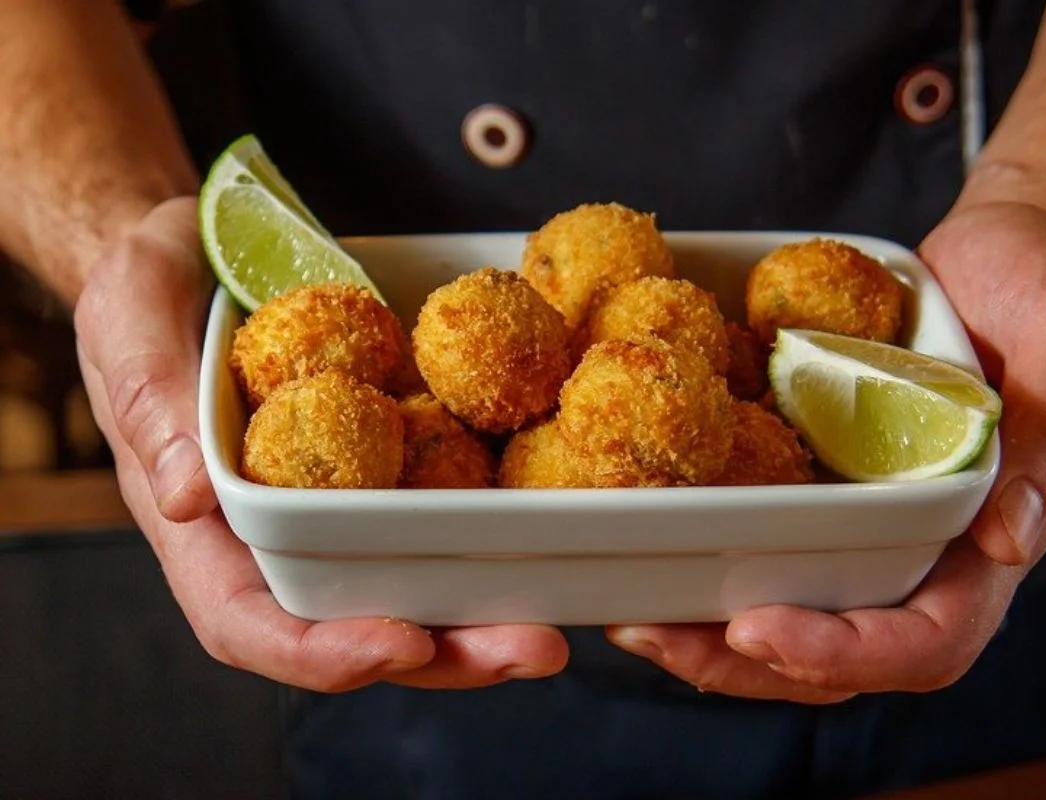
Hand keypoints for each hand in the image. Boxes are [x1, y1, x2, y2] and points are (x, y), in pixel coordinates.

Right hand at [74, 197, 567, 690]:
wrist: (211, 244)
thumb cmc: (150, 284)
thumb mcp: (129, 318)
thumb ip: (150, 400)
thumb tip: (183, 497)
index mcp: (203, 525)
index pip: (250, 622)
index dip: (325, 653)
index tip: (405, 642)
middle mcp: (278, 535)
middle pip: (356, 625)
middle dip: (444, 653)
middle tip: (535, 649)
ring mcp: (340, 503)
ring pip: (411, 586)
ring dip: (485, 616)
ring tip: (560, 626)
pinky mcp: (389, 462)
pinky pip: (440, 511)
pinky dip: (495, 537)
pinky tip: (553, 536)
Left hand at [607, 201, 1045, 700]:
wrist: (1005, 250)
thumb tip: (1011, 541)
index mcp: (994, 536)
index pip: (928, 639)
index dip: (845, 653)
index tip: (759, 628)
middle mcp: (927, 548)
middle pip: (841, 650)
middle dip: (747, 662)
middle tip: (655, 638)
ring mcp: (871, 518)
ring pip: (794, 609)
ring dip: (710, 631)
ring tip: (631, 619)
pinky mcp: (827, 480)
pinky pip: (768, 540)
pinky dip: (708, 558)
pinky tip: (644, 540)